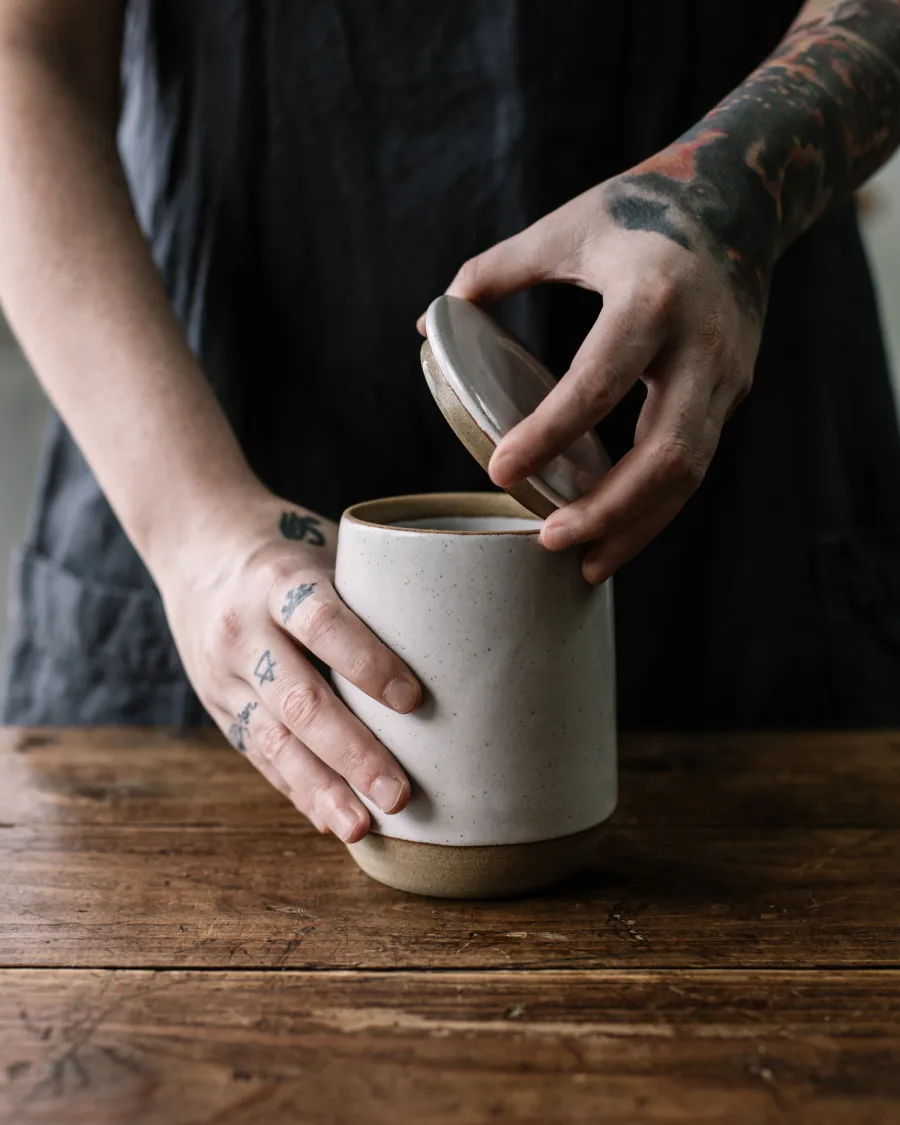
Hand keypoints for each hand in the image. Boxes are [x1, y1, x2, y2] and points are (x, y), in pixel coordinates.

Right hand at [155, 489, 420, 840]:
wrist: (195, 545)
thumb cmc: (289, 551)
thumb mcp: (326, 548)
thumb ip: (373, 594)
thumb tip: (462, 640)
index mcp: (279, 580)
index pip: (324, 624)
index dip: (368, 662)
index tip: (414, 701)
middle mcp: (244, 630)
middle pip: (300, 700)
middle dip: (353, 753)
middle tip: (401, 794)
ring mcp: (224, 674)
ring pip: (275, 741)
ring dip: (323, 789)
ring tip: (363, 826)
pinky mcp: (219, 706)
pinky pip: (259, 756)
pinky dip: (298, 790)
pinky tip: (332, 818)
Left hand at [436, 166, 763, 582]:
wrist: (740, 198)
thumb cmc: (637, 208)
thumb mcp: (565, 227)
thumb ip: (494, 271)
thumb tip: (428, 323)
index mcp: (651, 297)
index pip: (598, 382)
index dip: (548, 434)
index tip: (500, 471)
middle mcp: (700, 345)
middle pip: (666, 452)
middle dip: (608, 509)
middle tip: (549, 542)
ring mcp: (725, 374)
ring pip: (690, 473)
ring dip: (638, 527)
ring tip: (585, 565)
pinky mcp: (732, 393)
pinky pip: (696, 464)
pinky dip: (655, 507)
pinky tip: (614, 532)